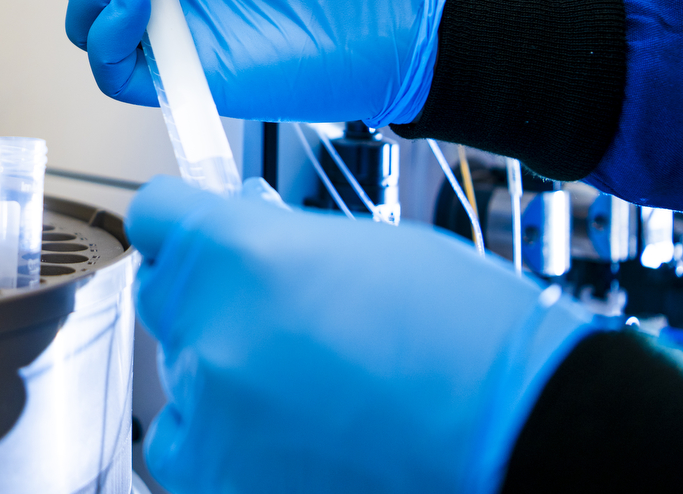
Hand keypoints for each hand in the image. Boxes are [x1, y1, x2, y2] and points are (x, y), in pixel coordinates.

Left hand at [128, 176, 594, 493]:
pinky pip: (183, 445)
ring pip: (180, 372)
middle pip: (164, 294)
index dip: (183, 219)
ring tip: (306, 384)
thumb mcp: (366, 246)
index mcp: (236, 255)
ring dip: (221, 369)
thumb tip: (240, 223)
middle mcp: (208, 334)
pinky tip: (280, 434)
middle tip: (271, 308)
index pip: (157, 216)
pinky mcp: (220, 485)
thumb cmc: (471, 339)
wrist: (525, 440)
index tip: (196, 227)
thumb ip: (278, 238)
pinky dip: (218, 438)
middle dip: (207, 293)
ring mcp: (210, 418)